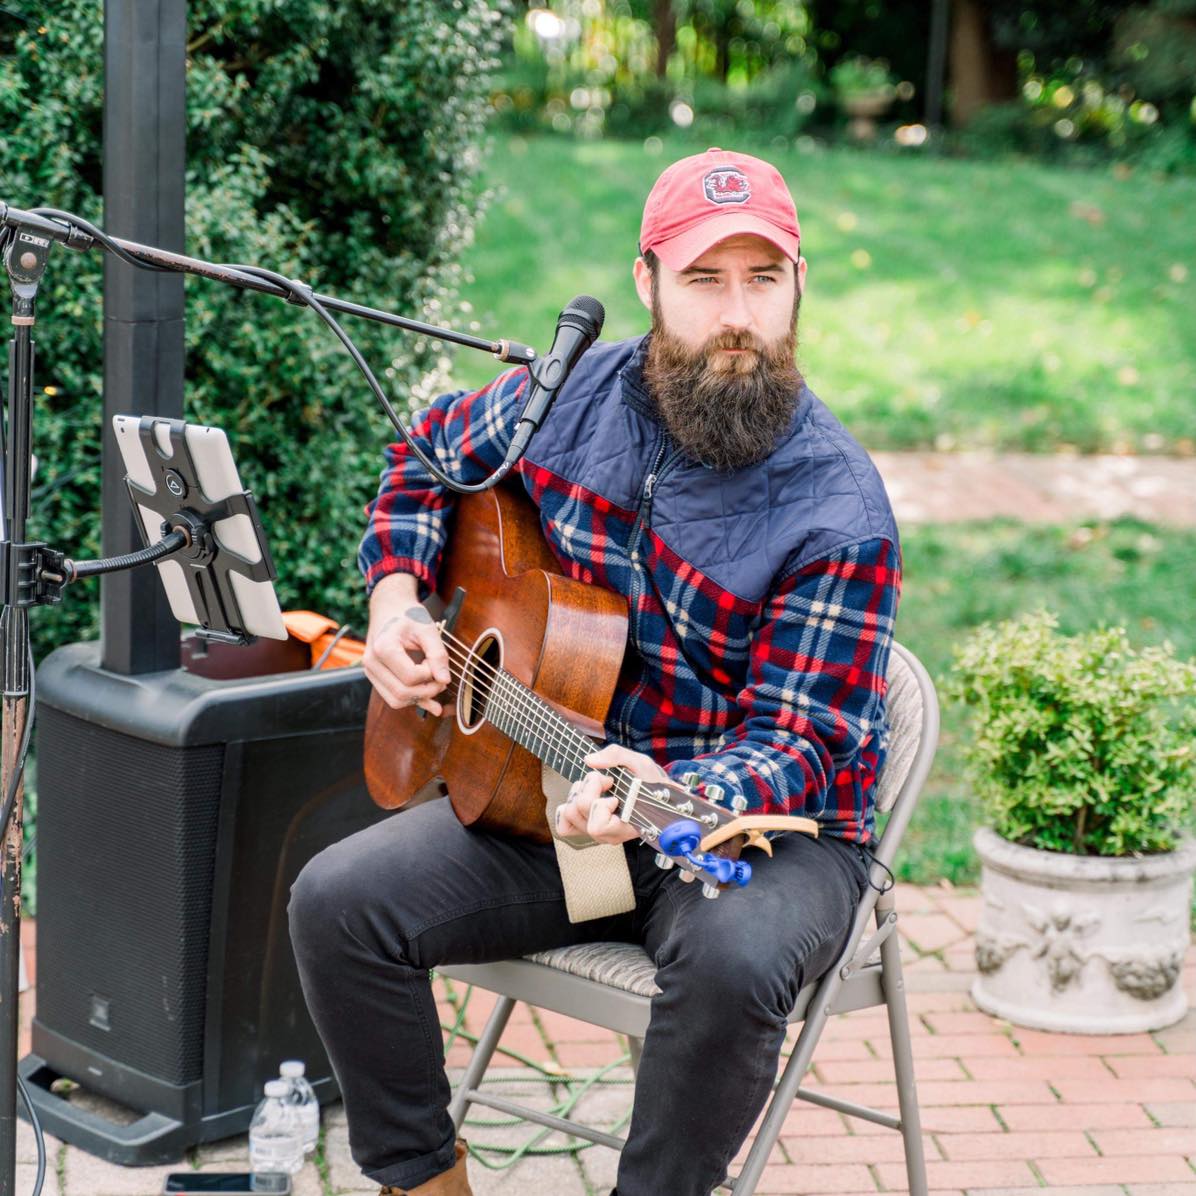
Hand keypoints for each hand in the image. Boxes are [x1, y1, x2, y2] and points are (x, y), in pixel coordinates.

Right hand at [363, 575, 451, 715]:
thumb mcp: (427, 628)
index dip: (430, 674)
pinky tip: (428, 698)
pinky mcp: (375, 677)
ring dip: (419, 698)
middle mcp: (372, 662)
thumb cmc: (408, 615)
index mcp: (384, 647)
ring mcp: (370, 671)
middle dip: (427, 690)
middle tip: (442, 679)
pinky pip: (392, 698)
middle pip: (402, 692)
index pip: (411, 676)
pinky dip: (411, 700)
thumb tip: (445, 680)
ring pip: (395, 701)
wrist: (389, 608)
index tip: (437, 661)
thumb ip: (437, 654)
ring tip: (434, 684)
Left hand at [555, 744, 667, 845]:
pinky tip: (581, 796)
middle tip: (606, 779)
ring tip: (595, 786)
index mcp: (625, 827)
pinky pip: (563, 826)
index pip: (597, 826)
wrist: (657, 795)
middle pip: (578, 812)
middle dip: (588, 786)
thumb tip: (589, 760)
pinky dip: (566, 809)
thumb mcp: (640, 763)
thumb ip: (616, 757)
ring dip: (578, 792)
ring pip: (569, 814)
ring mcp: (597, 833)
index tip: (614, 788)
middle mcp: (608, 835)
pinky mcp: (587, 828)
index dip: (601, 803)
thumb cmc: (650, 783)